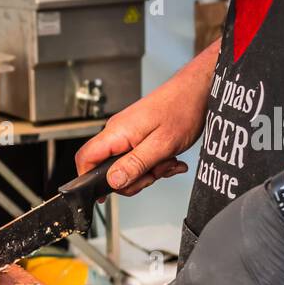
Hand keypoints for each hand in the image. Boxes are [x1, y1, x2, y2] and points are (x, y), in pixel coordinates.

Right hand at [75, 41, 216, 194]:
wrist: (197, 90)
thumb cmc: (183, 109)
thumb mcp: (161, 145)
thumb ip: (135, 165)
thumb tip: (113, 181)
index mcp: (116, 133)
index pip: (85, 158)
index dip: (89, 179)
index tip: (103, 194)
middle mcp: (117, 132)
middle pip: (107, 169)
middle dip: (132, 179)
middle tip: (153, 174)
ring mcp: (127, 133)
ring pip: (125, 166)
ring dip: (147, 172)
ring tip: (167, 162)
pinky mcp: (138, 135)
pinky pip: (137, 158)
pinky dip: (154, 164)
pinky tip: (169, 158)